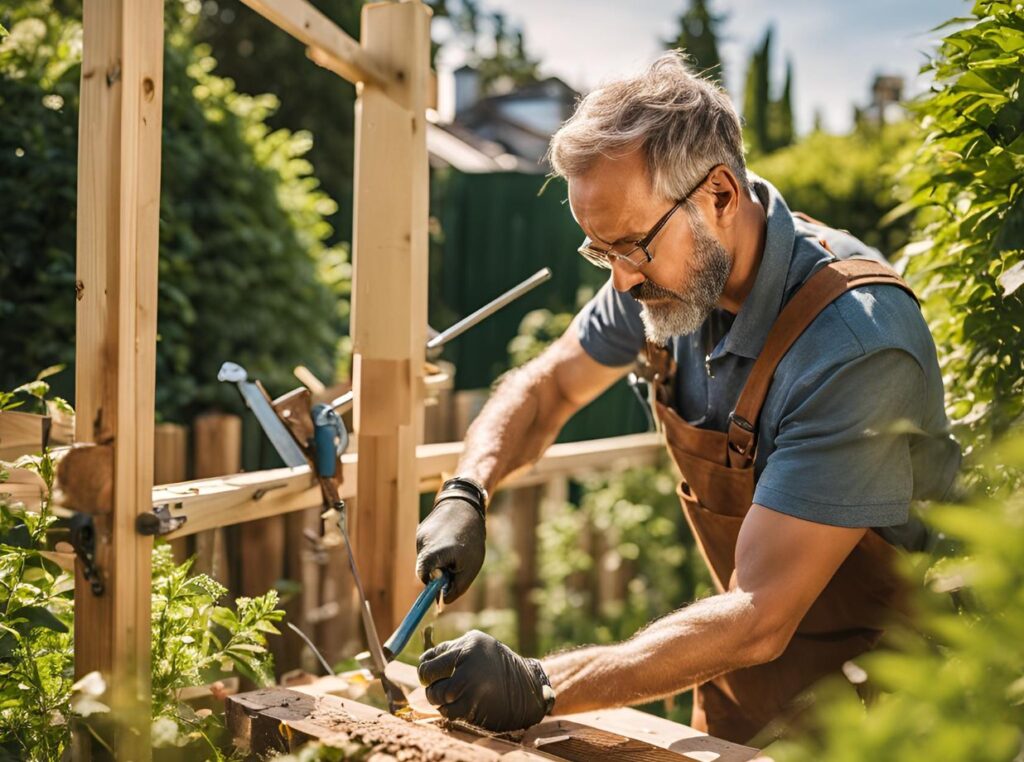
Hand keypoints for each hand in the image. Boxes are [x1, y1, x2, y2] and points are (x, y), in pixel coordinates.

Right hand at [415, 497, 484, 603]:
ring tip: (456, 546)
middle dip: (440, 572)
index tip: (442, 590)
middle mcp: (422, 546)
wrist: (465, 502)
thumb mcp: (470, 567)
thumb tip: (442, 602)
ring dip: (441, 559)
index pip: (424, 580)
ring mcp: (420, 536)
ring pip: (428, 558)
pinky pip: (429, 546)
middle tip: (456, 566)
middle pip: (426, 570)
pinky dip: (439, 547)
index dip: (433, 588)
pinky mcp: (422, 529)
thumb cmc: (471, 537)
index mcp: (431, 556)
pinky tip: (451, 537)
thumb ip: (456, 587)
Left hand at [418, 630, 550, 731]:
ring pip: (435, 695)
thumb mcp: (480, 647)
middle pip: (427, 674)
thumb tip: (424, 661)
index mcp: (469, 644)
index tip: (430, 673)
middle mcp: (468, 662)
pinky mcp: (473, 706)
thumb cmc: (499, 666)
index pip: (430, 656)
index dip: (426, 667)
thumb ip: (453, 651)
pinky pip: (447, 711)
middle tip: (436, 686)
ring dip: (437, 698)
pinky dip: (448, 710)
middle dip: (429, 683)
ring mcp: (470, 685)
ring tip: (450, 695)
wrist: (528, 689)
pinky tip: (460, 704)